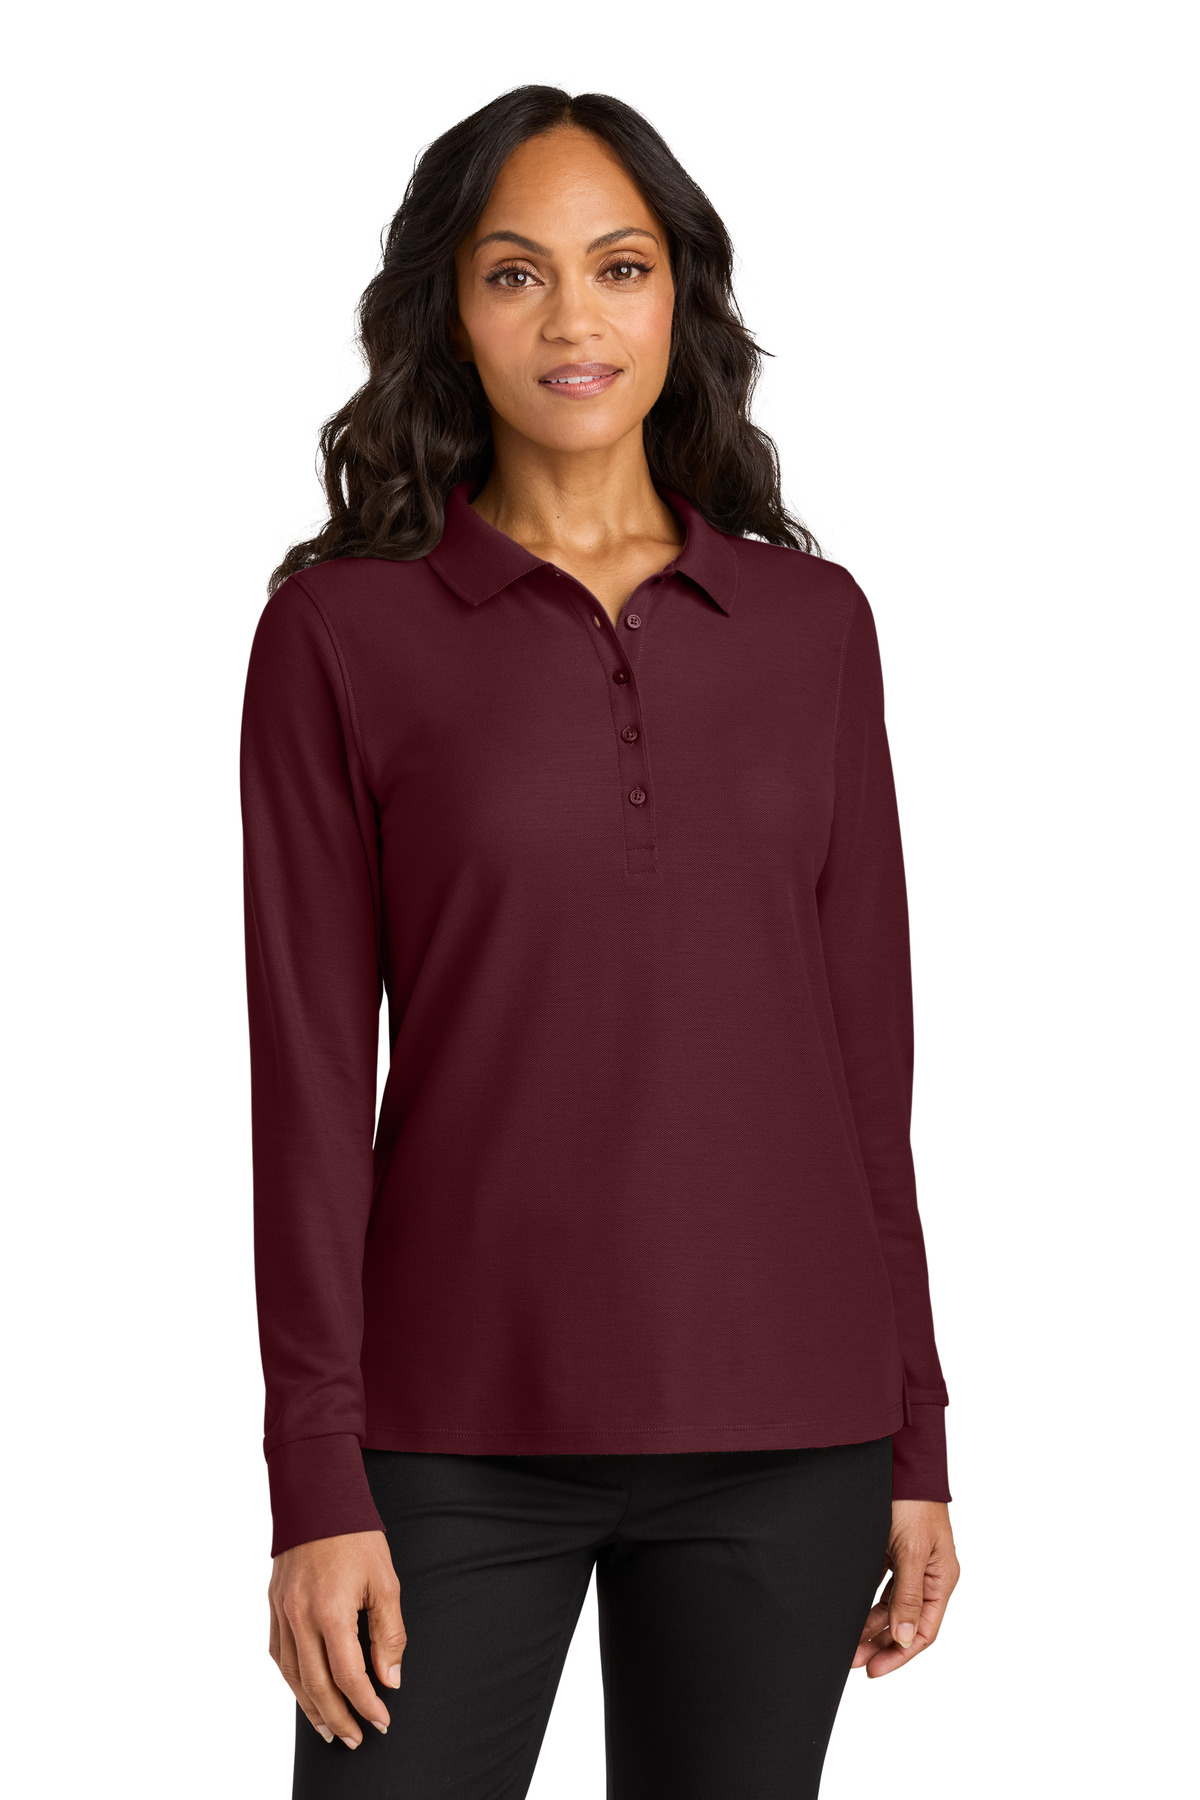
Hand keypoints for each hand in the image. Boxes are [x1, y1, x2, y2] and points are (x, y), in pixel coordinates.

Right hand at [268, 1529, 405, 1747]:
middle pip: (317, 1685)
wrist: (318, 1497)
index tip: (382, 1720)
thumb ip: (389, 1634)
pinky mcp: (273, 1604)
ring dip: (310, 1708)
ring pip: (292, 1676)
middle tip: (355, 1740)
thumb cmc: (356, 1536)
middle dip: (338, 1719)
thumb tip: (389, 1679)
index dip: (366, 1705)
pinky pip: (278, 1654)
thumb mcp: (385, 1581)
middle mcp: (300, 1617)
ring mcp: (281, 1612)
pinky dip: (291, 1679)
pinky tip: (304, 1690)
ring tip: (328, 1729)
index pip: (348, 1676)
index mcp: (331, 1611)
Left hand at [853, 1500, 958, 1677]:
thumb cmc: (913, 1503)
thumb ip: (907, 1595)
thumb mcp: (910, 1552)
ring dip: (872, 1625)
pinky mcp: (894, 1551)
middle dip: (881, 1643)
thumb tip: (905, 1639)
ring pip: (892, 1607)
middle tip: (852, 1660)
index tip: (873, 1670)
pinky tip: (851, 1613)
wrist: (904, 1464)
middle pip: (907, 1623)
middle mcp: (929, 1576)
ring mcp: (912, 1564)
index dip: (900, 1654)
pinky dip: (869, 1602)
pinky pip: (883, 1587)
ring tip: (847, 1642)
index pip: (924, 1632)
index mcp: (942, 1579)